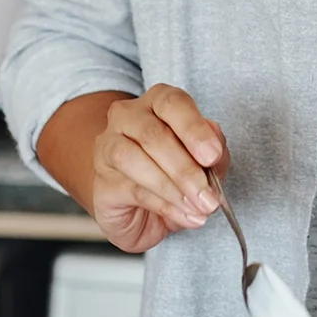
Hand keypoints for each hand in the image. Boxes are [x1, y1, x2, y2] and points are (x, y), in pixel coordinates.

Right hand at [86, 85, 227, 253]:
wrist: (140, 208)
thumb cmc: (175, 172)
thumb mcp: (204, 161)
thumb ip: (214, 152)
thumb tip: (215, 150)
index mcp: (157, 102)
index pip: (172, 103)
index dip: (194, 129)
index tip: (212, 156)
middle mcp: (128, 117)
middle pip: (153, 135)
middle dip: (185, 169)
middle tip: (208, 195)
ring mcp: (108, 147)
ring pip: (135, 159)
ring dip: (172, 187)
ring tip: (197, 207)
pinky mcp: (101, 182)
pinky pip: (132, 190)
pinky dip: (163, 205)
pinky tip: (183, 215)